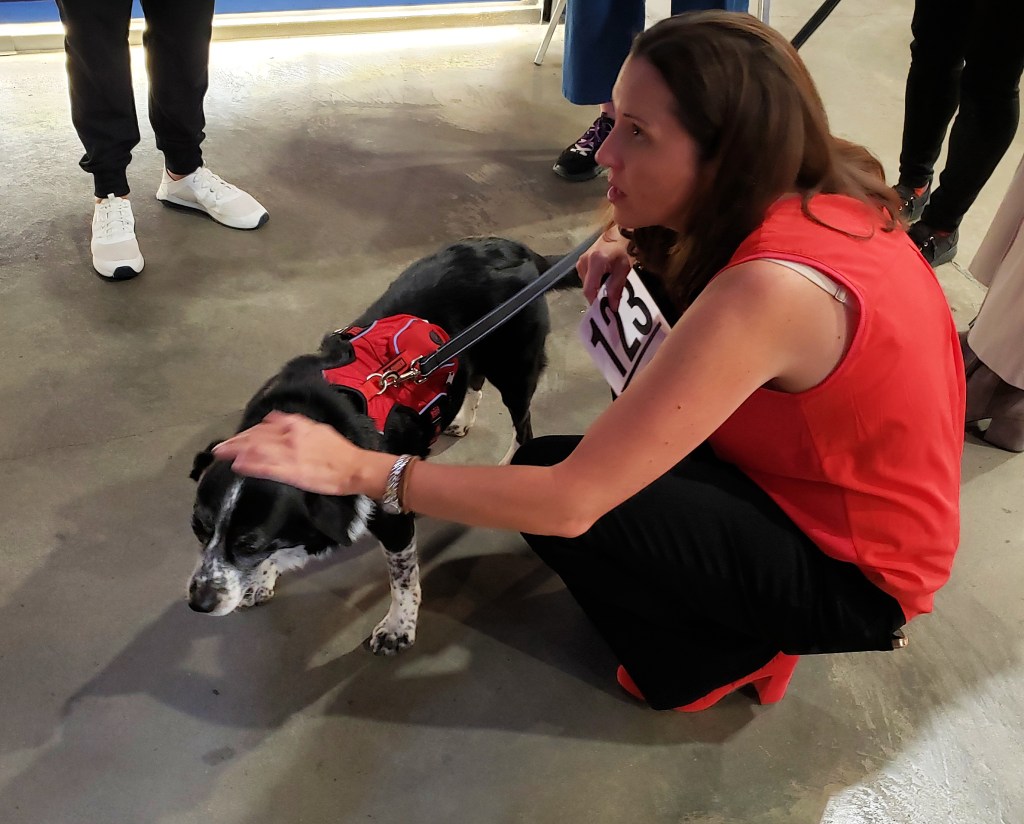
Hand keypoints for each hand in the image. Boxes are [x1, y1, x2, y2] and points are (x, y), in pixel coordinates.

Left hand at [212, 411, 361, 495]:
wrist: (353, 467)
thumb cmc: (340, 451)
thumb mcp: (318, 429)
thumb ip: (297, 424)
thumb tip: (277, 419)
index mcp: (298, 425)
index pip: (267, 424)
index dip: (250, 431)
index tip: (240, 436)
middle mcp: (289, 436)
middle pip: (256, 436)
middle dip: (237, 440)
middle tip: (221, 446)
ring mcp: (288, 454)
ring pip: (255, 449)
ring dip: (236, 450)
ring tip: (221, 453)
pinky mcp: (290, 471)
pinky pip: (264, 467)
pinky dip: (248, 465)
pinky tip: (236, 465)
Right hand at [580, 225, 632, 309]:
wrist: (620, 233)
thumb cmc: (625, 248)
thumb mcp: (624, 269)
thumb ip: (616, 288)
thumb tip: (612, 307)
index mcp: (595, 262)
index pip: (589, 289)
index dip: (595, 302)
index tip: (604, 310)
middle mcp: (584, 261)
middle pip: (587, 288)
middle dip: (598, 295)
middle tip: (610, 299)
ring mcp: (581, 261)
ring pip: (586, 283)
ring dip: (596, 288)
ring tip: (608, 286)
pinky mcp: (581, 261)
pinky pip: (586, 277)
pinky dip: (594, 282)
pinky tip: (604, 279)